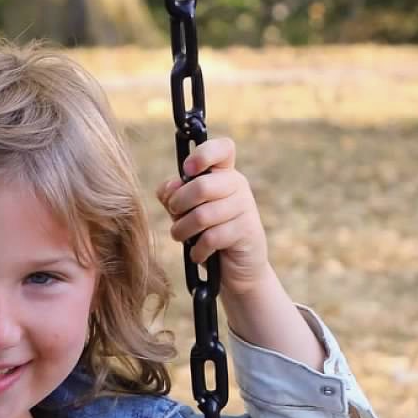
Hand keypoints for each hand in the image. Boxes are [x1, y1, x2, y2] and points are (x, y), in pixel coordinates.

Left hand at [155, 134, 269, 291]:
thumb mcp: (186, 211)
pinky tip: (198, 253)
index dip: (203, 155)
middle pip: (201, 186)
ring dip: (183, 230)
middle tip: (175, 215)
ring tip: (182, 237)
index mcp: (224, 173)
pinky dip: (197, 250)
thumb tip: (170, 188)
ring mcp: (245, 207)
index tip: (187, 170)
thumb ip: (174, 195)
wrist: (236, 269)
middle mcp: (238, 185)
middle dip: (178, 204)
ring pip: (203, 215)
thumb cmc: (208, 234)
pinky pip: (212, 238)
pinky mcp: (247, 231)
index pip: (223, 148)